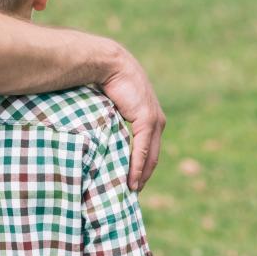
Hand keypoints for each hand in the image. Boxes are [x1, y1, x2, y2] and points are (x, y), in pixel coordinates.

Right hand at [99, 44, 165, 190]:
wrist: (109, 63)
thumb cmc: (105, 80)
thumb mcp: (111, 106)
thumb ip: (112, 120)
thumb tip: (99, 133)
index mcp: (150, 116)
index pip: (149, 147)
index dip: (142, 165)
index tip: (133, 180)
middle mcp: (156, 120)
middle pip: (153, 156)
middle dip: (144, 175)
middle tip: (133, 192)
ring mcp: (154, 120)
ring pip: (150, 156)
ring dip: (141, 175)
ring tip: (132, 191)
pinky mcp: (147, 120)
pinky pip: (142, 150)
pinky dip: (137, 167)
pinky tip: (132, 181)